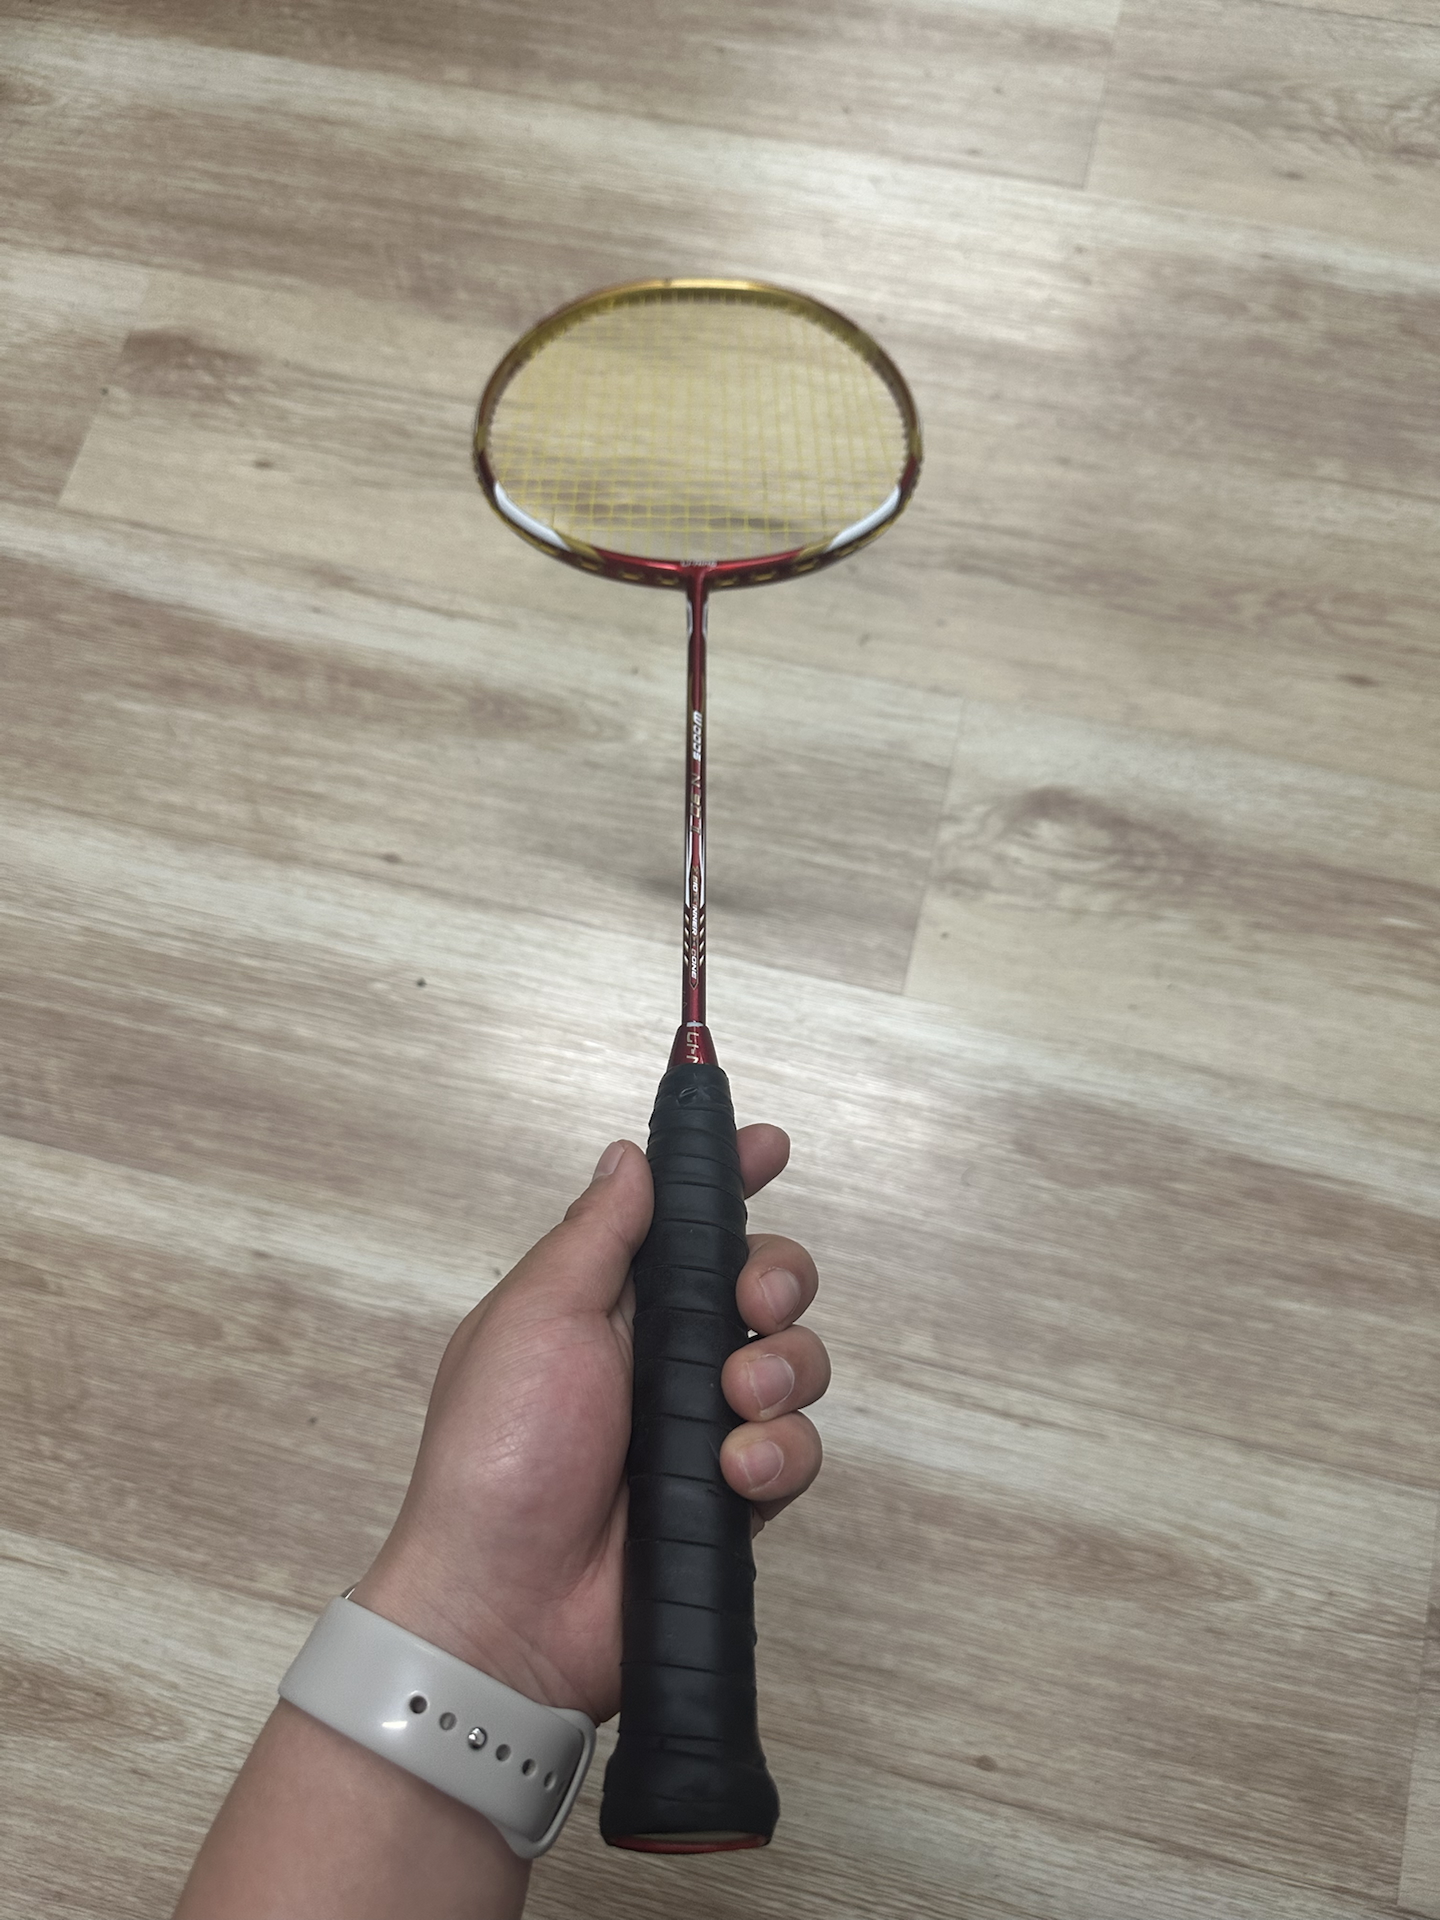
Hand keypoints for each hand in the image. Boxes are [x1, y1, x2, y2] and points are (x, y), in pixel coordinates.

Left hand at [352, 1127, 828, 1724]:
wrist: (507, 1603)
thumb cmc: (502, 1446)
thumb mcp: (538, 1315)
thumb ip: (598, 1234)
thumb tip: (629, 1154)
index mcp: (609, 1301)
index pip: (686, 1222)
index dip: (730, 1180)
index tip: (770, 1147)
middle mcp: (665, 1355)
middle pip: (764, 1284)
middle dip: (780, 1280)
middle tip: (755, 1307)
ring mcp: (704, 1427)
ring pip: (795, 1364)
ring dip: (784, 1373)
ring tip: (734, 1407)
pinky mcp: (734, 1496)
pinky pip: (797, 1452)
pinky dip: (778, 1454)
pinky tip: (735, 1473)